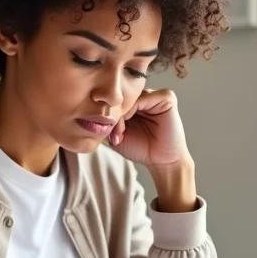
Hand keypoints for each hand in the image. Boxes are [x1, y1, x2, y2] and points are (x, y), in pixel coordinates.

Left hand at [109, 88, 197, 212]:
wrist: (160, 162)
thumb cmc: (140, 148)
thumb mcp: (117, 133)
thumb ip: (107, 121)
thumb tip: (89, 111)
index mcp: (134, 102)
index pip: (116, 98)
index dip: (107, 113)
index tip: (105, 134)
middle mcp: (144, 95)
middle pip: (122, 96)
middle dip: (113, 115)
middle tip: (112, 136)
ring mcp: (156, 95)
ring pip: (131, 97)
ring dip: (122, 115)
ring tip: (119, 135)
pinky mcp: (167, 98)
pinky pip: (145, 97)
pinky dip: (134, 111)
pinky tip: (130, 127)